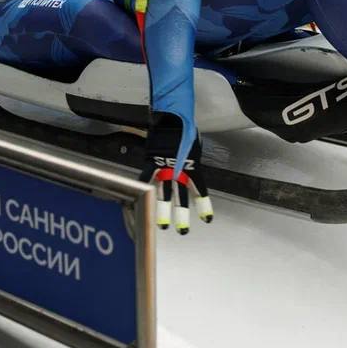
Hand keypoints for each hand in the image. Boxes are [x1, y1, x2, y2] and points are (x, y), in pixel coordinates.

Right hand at [139, 112, 212, 233]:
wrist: (172, 117)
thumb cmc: (185, 129)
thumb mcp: (194, 146)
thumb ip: (191, 160)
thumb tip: (188, 168)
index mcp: (193, 166)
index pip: (200, 189)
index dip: (203, 205)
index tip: (207, 219)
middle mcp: (180, 170)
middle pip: (181, 196)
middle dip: (181, 213)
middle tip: (183, 230)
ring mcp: (164, 167)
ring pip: (163, 193)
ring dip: (163, 209)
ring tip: (163, 225)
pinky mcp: (151, 162)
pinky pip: (146, 178)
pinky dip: (144, 190)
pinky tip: (139, 202)